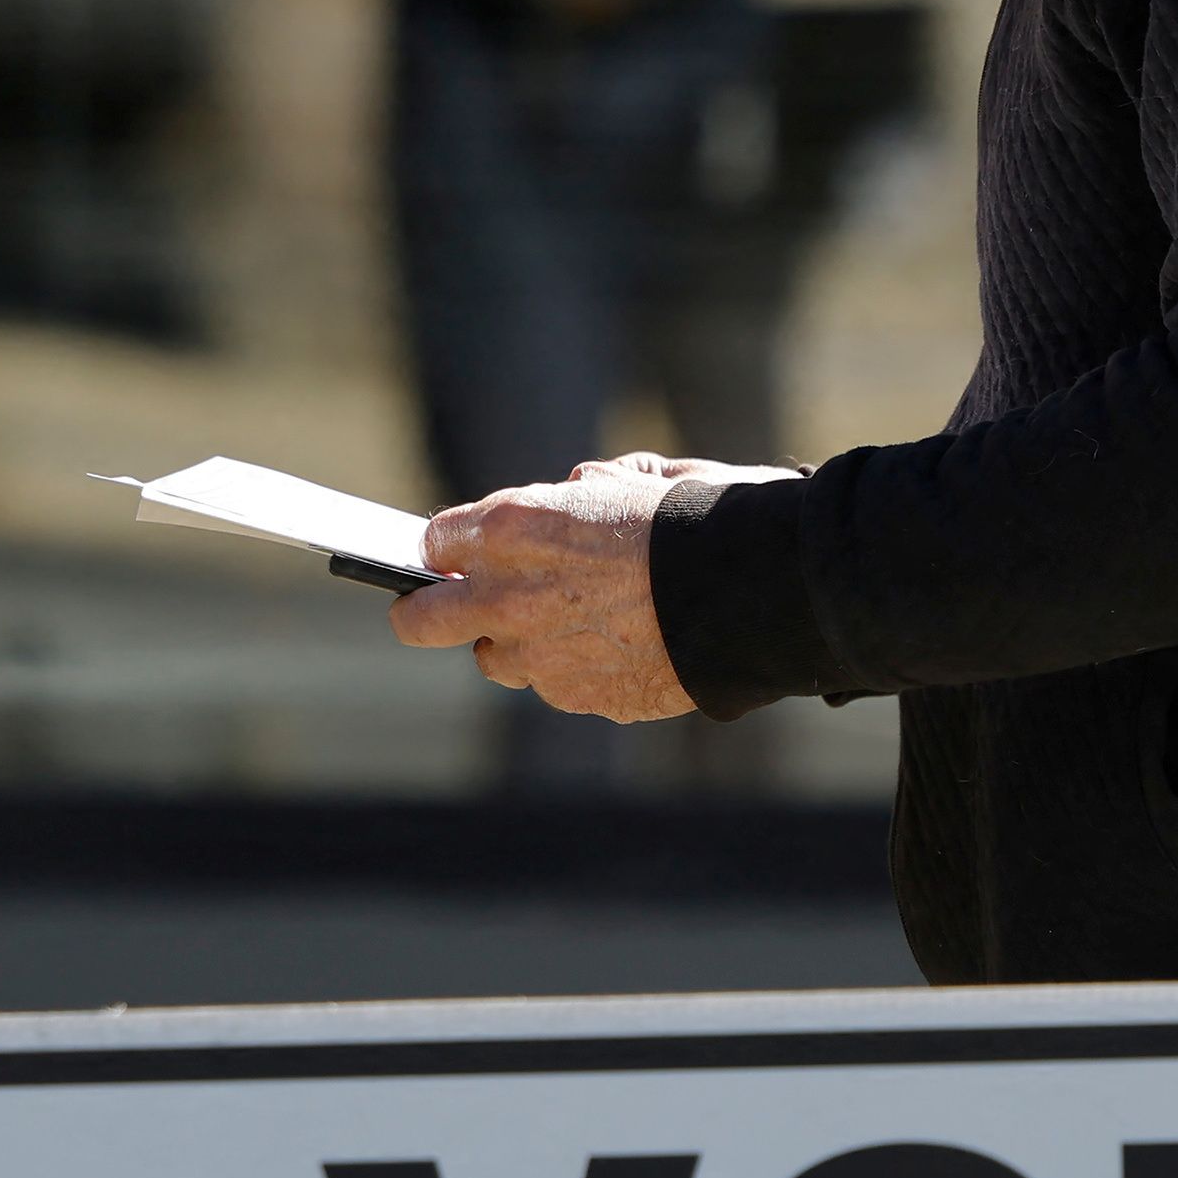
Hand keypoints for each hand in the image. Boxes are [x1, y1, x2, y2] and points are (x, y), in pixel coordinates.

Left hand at [392, 456, 787, 723]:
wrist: (757, 586)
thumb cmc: (701, 518)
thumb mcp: (634, 479)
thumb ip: (579, 497)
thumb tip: (572, 499)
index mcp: (511, 528)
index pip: (435, 541)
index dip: (452, 546)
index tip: (463, 552)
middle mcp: (508, 597)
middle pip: (420, 620)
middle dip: (426, 611)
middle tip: (445, 606)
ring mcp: (540, 658)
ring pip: (494, 660)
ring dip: (517, 643)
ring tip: (570, 624)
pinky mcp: (580, 697)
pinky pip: (559, 686)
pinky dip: (579, 670)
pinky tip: (624, 647)